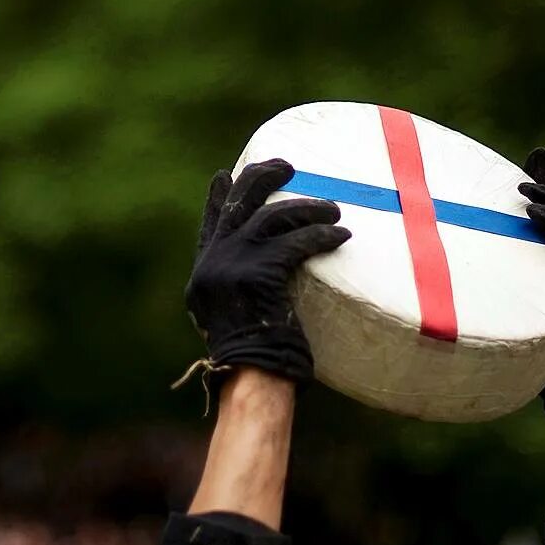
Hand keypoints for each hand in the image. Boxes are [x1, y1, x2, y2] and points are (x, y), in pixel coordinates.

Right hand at [184, 159, 350, 384]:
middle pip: (236, 205)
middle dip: (262, 178)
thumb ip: (242, 289)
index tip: (227, 175)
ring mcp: (231, 267)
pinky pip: (295, 242)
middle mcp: (211, 264)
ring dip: (306, 208)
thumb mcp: (237, 317)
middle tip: (287, 166)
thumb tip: (269, 272)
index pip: (210, 224)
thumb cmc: (258, 361)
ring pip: (271, 217)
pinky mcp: (257, 274)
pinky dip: (321, 236)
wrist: (254, 378)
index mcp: (203, 274)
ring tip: (333, 209)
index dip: (219, 197)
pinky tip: (341, 235)